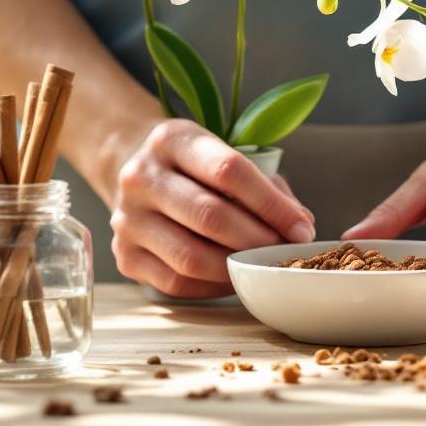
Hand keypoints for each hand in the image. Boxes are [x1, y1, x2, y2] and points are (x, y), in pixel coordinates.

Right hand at [110, 119, 315, 297]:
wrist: (138, 174)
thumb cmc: (196, 168)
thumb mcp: (226, 157)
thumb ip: (268, 188)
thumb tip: (301, 226)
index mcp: (171, 139)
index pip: (229, 170)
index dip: (272, 205)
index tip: (301, 229)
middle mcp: (141, 176)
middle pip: (210, 215)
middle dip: (258, 240)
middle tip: (284, 251)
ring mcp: (127, 218)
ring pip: (191, 256)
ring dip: (236, 267)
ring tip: (260, 266)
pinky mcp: (124, 255)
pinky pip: (176, 282)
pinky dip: (213, 286)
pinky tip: (232, 277)